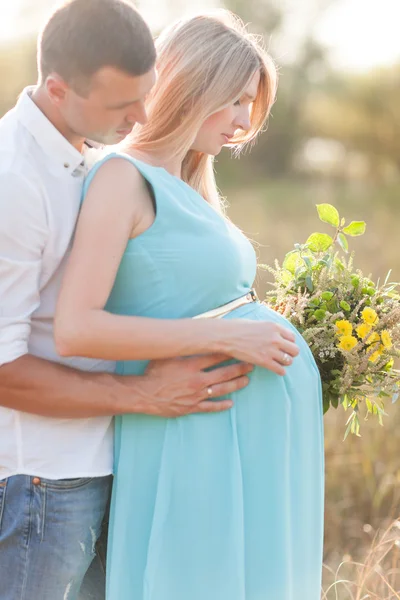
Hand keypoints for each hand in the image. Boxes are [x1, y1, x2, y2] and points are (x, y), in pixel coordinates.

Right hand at [129, 354, 252, 417]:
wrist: (144, 394)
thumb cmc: (153, 372)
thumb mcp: (166, 355)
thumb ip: (180, 347)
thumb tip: (189, 333)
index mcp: (191, 365)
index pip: (216, 356)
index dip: (230, 352)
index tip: (241, 349)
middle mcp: (197, 380)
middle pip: (224, 373)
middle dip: (239, 368)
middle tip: (251, 365)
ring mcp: (196, 395)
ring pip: (221, 389)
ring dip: (236, 384)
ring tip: (246, 380)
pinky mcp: (192, 407)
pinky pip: (210, 407)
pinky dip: (221, 405)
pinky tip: (231, 403)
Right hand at [222, 320, 299, 375]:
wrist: (226, 336)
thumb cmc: (238, 327)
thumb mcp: (257, 323)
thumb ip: (268, 329)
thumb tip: (274, 334)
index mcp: (274, 326)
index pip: (292, 338)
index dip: (289, 343)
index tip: (284, 346)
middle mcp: (275, 338)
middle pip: (295, 350)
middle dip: (290, 353)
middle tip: (283, 355)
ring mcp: (270, 350)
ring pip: (289, 361)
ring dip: (284, 362)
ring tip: (278, 362)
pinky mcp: (264, 361)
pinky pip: (280, 369)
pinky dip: (280, 371)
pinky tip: (276, 370)